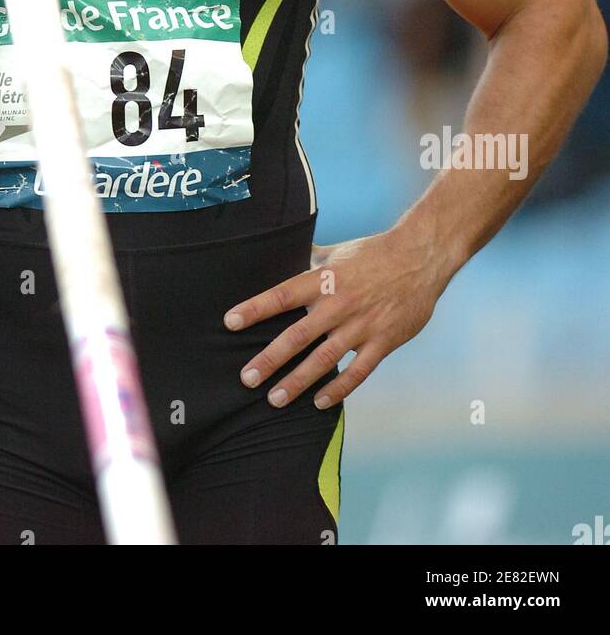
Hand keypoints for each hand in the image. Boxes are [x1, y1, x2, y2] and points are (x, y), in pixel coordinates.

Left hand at [223, 228, 446, 409]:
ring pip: (324, 360)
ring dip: (297, 381)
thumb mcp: (338, 252)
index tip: (230, 322)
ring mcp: (361, 325)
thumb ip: (311, 259)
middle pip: (297, 335)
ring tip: (274, 399)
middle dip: (270, 358)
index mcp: (325, 279)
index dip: (255, 308)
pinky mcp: (383, 342)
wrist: (421, 258)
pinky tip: (319, 403)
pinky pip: (357, 372)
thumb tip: (284, 248)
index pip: (282, 295)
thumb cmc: (375, 253)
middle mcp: (339, 304)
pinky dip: (338, 389)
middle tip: (246, 378)